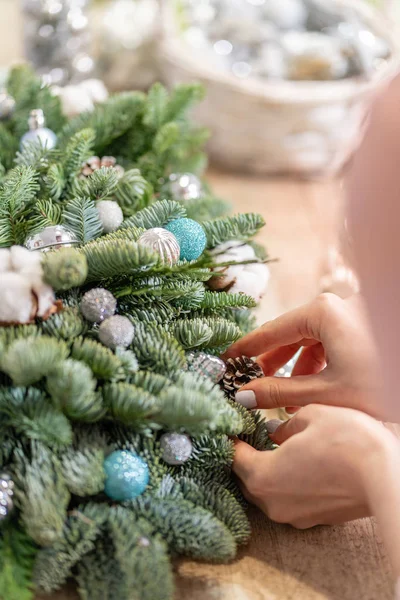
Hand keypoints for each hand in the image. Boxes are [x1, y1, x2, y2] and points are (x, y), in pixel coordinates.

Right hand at [224, 293, 383, 418]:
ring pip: (306, 342)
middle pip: (287, 336)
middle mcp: (332, 307)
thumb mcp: (323, 392)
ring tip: (278, 399)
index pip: (269, 331)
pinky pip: (325, 345)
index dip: (245, 350)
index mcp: (320, 311)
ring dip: (291, 370)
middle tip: (247, 387)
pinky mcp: (358, 330)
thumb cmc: (381, 384)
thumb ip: (278, 392)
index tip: (224, 363)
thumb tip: (243, 395)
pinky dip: (313, 367)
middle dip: (268, 365)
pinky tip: (307, 392)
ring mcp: (347, 317)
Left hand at [233, 404, 393, 528]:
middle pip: (246, 479)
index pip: (234, 457)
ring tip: (272, 448)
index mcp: (262, 476)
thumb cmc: (347, 441)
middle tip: (250, 434)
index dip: (231, 438)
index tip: (232, 425)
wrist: (387, 477)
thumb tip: (272, 429)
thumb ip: (283, 424)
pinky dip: (286, 483)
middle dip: (245, 457)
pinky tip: (298, 464)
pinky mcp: (315, 519)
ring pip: (267, 492)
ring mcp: (295, 516)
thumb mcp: (310, 415)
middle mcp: (273, 503)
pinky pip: (289, 500)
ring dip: (266, 471)